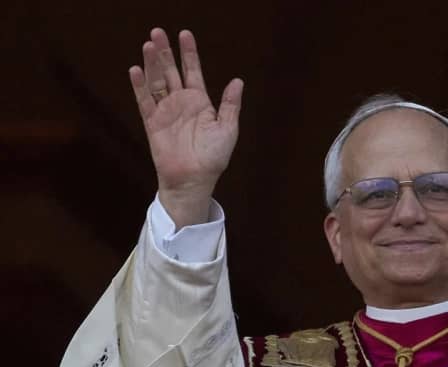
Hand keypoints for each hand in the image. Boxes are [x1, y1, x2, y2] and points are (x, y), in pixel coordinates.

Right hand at [129, 28, 243, 227]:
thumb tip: (237, 80)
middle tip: (158, 31)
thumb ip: (230, 105)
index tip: (185, 35)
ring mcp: (166, 111)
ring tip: (149, 44)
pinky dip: (140, 86)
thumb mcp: (228, 129)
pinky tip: (136, 70)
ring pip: (156, 81)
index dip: (189, 53)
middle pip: (170, 71)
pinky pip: (145, 101)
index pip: (193, 71)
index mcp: (200, 102)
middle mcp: (181, 103)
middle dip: (165, 52)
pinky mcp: (152, 123)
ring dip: (151, 63)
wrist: (194, 180)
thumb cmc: (213, 158)